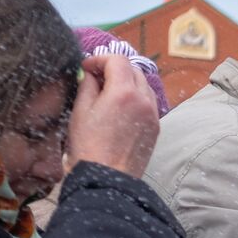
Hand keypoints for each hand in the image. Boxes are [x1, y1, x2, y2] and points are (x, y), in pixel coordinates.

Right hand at [67, 55, 159, 178]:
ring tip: (107, 93)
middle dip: (114, 68)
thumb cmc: (89, 146)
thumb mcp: (81, 111)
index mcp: (124, 92)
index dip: (100, 59)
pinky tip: (120, 108)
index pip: (118, 60)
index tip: (86, 68)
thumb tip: (90, 73)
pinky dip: (135, 97)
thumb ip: (87, 85)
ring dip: (127, 82)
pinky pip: (148, 102)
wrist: (108, 178)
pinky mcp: (156, 127)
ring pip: (144, 85)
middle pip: (133, 70)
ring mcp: (153, 114)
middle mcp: (144, 100)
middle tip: (95, 78)